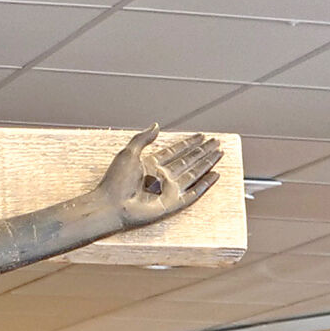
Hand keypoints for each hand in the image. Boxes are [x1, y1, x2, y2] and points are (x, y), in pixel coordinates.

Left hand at [98, 126, 220, 228]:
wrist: (111, 204)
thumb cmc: (114, 182)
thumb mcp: (128, 153)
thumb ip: (143, 139)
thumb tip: (155, 125)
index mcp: (150, 165)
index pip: (175, 151)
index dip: (189, 143)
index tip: (201, 136)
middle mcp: (161, 177)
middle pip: (188, 161)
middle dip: (202, 151)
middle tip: (216, 142)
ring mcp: (167, 190)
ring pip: (193, 174)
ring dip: (207, 163)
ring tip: (219, 153)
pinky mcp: (171, 204)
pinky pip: (192, 194)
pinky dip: (204, 185)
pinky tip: (214, 175)